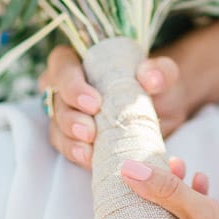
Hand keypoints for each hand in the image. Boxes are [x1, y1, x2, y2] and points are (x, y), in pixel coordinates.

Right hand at [38, 44, 192, 168]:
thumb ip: (159, 70)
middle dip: (69, 117)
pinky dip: (75, 152)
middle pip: (56, 99)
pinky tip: (87, 160)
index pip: (62, 64)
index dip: (72, 84)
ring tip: (87, 151)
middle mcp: (66, 84)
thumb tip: (151, 79)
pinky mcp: (72, 136)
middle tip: (89, 131)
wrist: (162, 108)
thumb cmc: (154, 82)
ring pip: (56, 125)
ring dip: (69, 139)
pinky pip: (65, 145)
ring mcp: (66, 111)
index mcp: (80, 59)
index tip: (94, 103)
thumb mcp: (162, 73)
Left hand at [121, 157, 218, 218]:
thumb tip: (127, 169)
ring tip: (177, 164)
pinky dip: (196, 200)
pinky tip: (203, 179)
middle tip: (151, 164)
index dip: (122, 211)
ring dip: (175, 192)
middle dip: (150, 195)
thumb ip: (167, 192)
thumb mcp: (206, 218)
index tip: (116, 181)